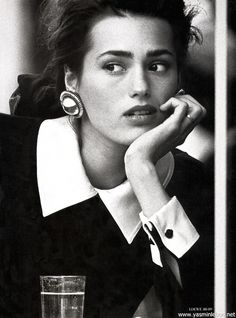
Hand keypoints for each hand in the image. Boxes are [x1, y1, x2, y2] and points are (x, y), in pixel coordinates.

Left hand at [124, 93, 205, 215]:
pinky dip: (173, 101)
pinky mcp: (172, 127)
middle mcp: (184, 132)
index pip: (195, 116)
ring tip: (167, 105)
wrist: (140, 160)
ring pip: (198, 109)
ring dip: (184, 100)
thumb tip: (157, 113)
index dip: (187, 104)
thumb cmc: (142, 150)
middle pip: (201, 111)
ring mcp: (180, 130)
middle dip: (188, 100)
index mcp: (180, 134)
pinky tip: (161, 108)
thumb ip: (158, 127)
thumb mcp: (153, 136)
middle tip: (170, 103)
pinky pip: (183, 107)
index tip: (171, 104)